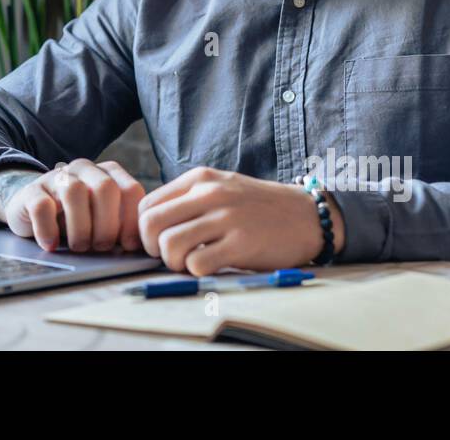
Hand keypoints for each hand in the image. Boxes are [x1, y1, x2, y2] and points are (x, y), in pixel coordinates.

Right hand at [0, 160, 145, 252]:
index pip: (130, 190)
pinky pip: (42, 207)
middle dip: (107, 225)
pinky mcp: (32, 190)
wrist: (32, 208)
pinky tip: (52, 246)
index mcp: (108, 172)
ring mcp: (57, 177)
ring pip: (75, 193)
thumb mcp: (102, 219)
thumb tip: (139, 248)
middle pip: (105, 188)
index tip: (127, 246)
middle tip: (101, 247)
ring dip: (81, 228)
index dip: (132, 221)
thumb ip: (121, 226)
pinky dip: (49, 230)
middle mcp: (84, 169)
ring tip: (79, 247)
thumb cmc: (76, 219)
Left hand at [137, 167, 344, 275]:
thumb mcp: (220, 187)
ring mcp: (226, 217)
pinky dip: (196, 271)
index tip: (158, 242)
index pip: (146, 205)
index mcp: (200, 178)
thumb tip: (150, 226)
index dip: (144, 230)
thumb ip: (188, 200)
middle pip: (150, 225)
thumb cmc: (257, 206)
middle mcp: (210, 193)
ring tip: (191, 262)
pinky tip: (211, 266)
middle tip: (170, 256)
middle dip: (152, 248)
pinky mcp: (242, 243)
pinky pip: (197, 263)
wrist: (306, 214)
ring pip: (169, 245)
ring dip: (174, 262)